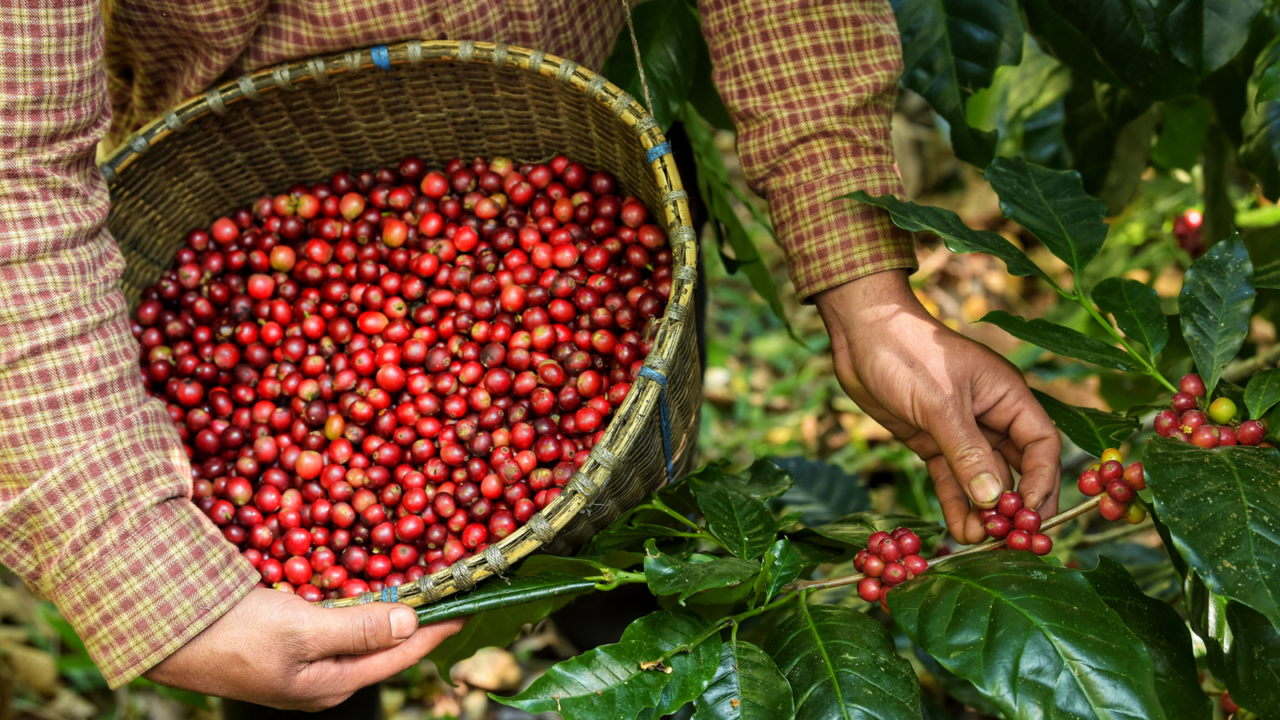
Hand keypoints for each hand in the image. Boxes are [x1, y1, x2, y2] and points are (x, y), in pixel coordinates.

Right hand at [145, 588, 463, 709]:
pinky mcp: (286, 643)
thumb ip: (359, 629)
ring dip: (389, 612)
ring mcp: (303, 664)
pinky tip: (366, 589)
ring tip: (420, 587)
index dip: (436, 629)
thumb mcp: (301, 630)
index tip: (468, 605)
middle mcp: (323, 680)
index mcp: (331, 685)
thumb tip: (411, 622)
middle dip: (418, 621)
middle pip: (384, 648)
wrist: (163, 632)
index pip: (400, 655)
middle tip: (449, 592)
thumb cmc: (233, 635)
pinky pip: (335, 624)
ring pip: (360, 635)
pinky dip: (357, 606)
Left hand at [815, 270, 1060, 543]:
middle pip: (1018, 468)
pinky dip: (956, 504)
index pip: (1041, 445)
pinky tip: (958, 530)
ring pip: (983, 480)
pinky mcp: (932, 442)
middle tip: (1013, 540)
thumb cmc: (907, 353)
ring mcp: (961, 431)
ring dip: (983, 511)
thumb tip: (995, 500)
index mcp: (1007, 396)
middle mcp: (991, 416)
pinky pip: (952, 480)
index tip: (1030, 516)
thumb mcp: (940, 403)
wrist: (861, 335)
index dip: (1042, 482)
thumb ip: (968, 452)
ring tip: (979, 542)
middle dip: (1016, 505)